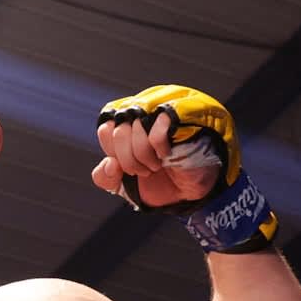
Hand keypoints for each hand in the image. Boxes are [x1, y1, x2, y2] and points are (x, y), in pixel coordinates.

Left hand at [94, 85, 276, 251]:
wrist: (194, 195)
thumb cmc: (162, 183)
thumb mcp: (125, 185)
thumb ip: (106, 177)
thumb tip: (109, 163)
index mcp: (131, 118)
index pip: (107, 123)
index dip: (112, 149)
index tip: (127, 167)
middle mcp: (148, 105)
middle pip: (118, 123)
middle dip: (127, 157)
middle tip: (145, 171)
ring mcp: (168, 105)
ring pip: (136, 122)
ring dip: (141, 153)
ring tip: (157, 165)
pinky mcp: (188, 111)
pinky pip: (158, 124)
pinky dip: (157, 146)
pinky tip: (167, 155)